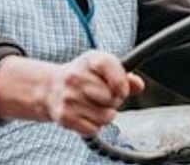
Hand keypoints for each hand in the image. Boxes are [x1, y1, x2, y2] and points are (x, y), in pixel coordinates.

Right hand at [0, 51, 144, 136]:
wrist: (50, 88)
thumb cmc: (84, 77)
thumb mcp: (103, 69)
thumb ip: (123, 76)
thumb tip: (138, 85)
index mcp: (90, 60)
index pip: (110, 66)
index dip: (121, 82)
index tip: (122, 90)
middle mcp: (76, 77)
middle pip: (113, 98)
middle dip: (115, 101)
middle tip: (104, 98)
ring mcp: (69, 97)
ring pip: (106, 117)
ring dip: (105, 115)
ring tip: (94, 107)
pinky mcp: (65, 117)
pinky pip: (94, 129)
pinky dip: (93, 126)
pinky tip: (84, 115)